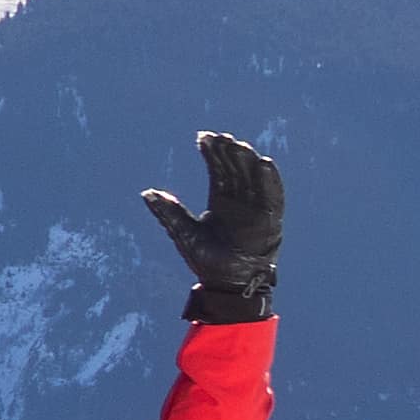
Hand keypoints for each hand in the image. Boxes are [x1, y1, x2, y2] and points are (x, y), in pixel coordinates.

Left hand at [146, 132, 279, 321]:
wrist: (226, 283)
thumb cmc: (206, 260)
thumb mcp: (184, 233)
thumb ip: (168, 213)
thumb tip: (146, 192)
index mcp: (221, 199)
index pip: (217, 169)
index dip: (212, 153)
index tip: (204, 136)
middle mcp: (239, 199)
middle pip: (236, 169)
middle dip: (229, 152)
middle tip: (222, 137)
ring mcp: (255, 207)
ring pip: (253, 178)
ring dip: (247, 161)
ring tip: (240, 145)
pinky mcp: (270, 218)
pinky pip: (272, 195)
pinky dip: (270, 180)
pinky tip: (264, 164)